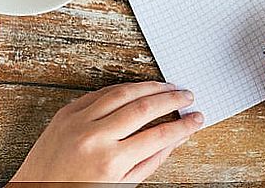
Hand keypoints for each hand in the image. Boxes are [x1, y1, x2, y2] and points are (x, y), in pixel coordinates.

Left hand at [10, 82, 203, 184]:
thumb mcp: (121, 185)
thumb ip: (151, 161)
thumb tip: (176, 139)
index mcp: (111, 162)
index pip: (159, 136)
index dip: (183, 125)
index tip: (196, 119)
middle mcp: (95, 137)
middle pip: (145, 107)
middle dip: (172, 99)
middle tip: (188, 96)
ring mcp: (79, 121)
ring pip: (124, 92)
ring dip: (151, 87)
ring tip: (168, 87)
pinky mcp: (67, 111)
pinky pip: (102, 92)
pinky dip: (125, 88)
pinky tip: (139, 88)